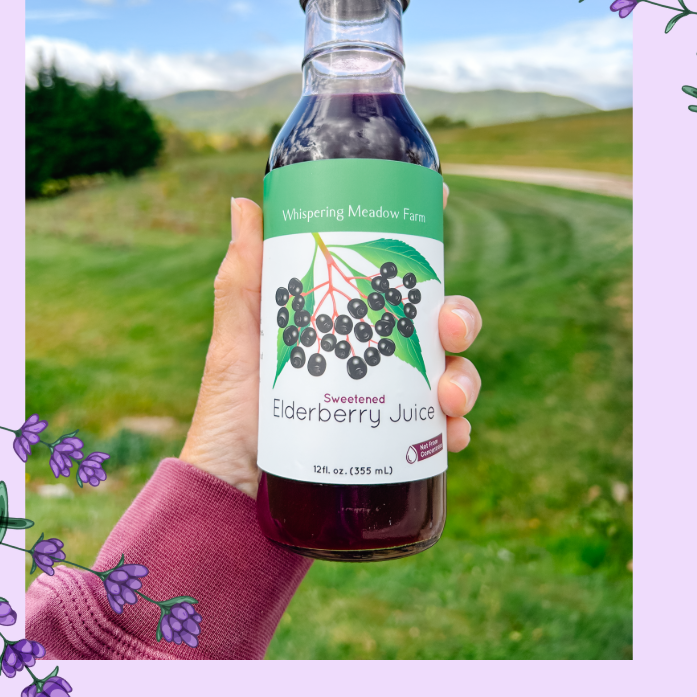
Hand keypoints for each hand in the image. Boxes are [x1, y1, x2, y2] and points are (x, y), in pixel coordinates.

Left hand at [181, 192, 482, 497]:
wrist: (231, 495)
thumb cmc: (229, 412)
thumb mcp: (237, 341)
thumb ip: (243, 279)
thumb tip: (244, 204)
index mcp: (347, 322)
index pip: (395, 276)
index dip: (424, 241)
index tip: (440, 202)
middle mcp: (376, 357)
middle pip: (438, 323)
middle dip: (461, 317)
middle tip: (451, 328)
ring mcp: (390, 402)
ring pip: (452, 375)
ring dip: (466, 378)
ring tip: (450, 396)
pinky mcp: (395, 448)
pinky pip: (441, 434)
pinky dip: (456, 429)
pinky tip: (452, 433)